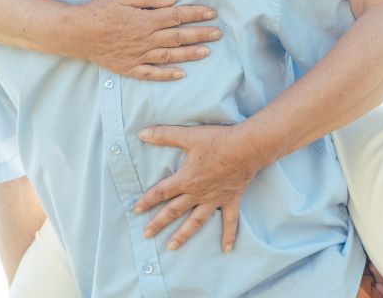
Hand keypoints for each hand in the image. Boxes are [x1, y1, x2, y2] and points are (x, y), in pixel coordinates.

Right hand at [70, 0, 219, 79]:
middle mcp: (146, 39)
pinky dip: (167, 75)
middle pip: (178, 37)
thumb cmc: (100, 10)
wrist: (77, 32)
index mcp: (146, 20)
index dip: (196, 15)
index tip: (212, 14)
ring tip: (207, 52)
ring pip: (170, 56)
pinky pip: (152, 73)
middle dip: (200, 34)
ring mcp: (138, 56)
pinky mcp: (129, 68)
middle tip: (218, 33)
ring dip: (190, 54)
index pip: (178, 16)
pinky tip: (181, 74)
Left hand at [132, 123, 265, 251]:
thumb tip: (142, 133)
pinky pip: (229, 221)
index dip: (146, 200)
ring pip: (196, 221)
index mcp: (186, 179)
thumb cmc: (217, 140)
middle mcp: (198, 193)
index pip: (161, 192)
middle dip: (158, 223)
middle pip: (174, 211)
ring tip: (172, 247)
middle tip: (146, 235)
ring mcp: (214, 199)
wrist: (246, 147)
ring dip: (183, 234)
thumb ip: (164, 135)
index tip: (135, 210)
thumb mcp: (188, 136)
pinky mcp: (230, 200)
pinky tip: (227, 249)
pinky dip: (229, 235)